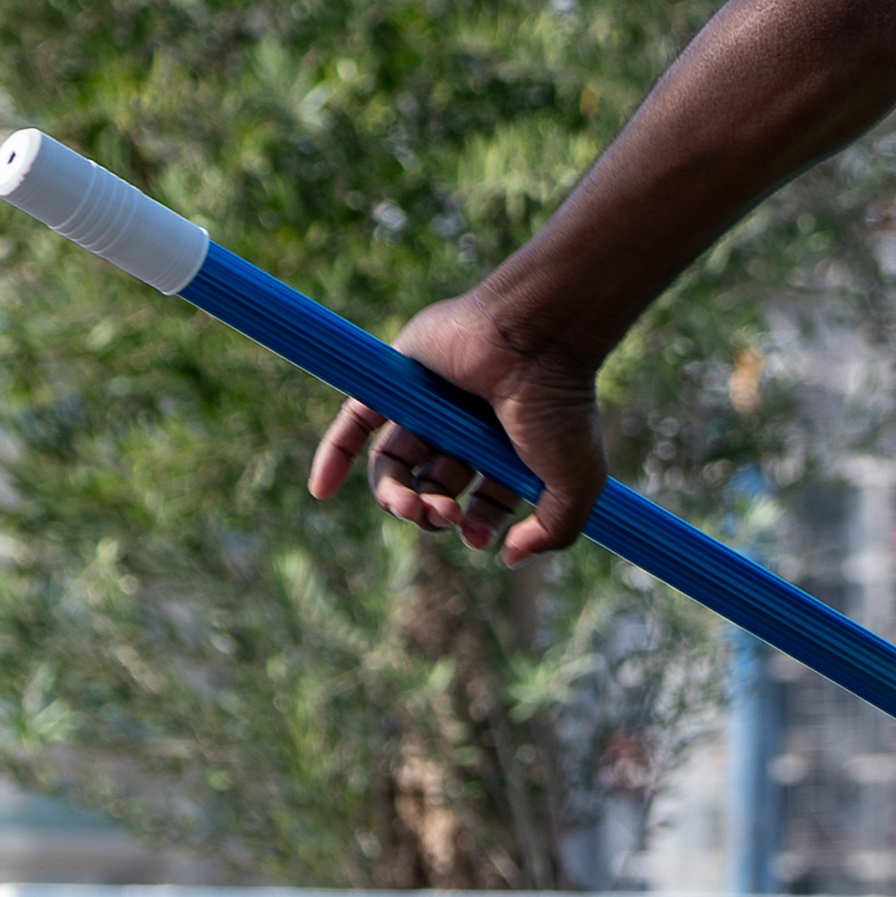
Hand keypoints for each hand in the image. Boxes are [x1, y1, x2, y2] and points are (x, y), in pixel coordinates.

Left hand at [306, 289, 606, 558]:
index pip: (481, 503)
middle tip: (442, 515)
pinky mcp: (394, 385)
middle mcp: (464, 432)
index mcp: (507, 454)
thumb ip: (552, 532)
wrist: (535, 340)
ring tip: (405, 507)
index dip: (476, 527)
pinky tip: (319, 491)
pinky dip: (333, 456)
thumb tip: (508, 556)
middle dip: (432, 513)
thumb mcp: (575, 485)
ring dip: (393, 497)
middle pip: (433, 487)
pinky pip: (354, 425)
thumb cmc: (561, 410)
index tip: (476, 536)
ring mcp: (427, 408)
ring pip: (395, 465)